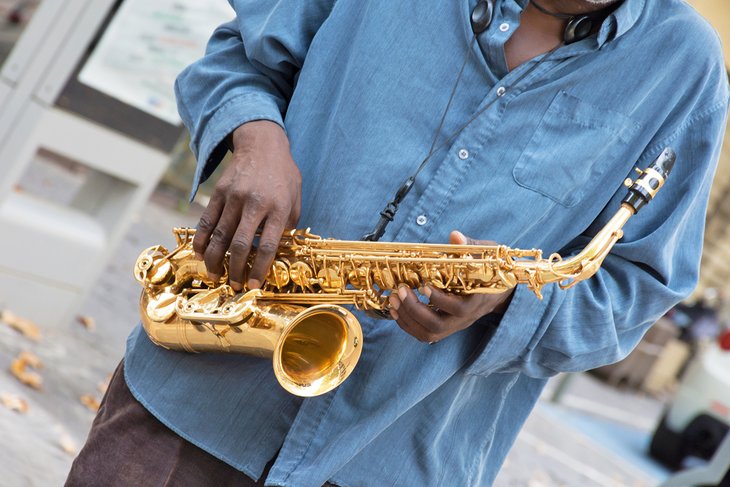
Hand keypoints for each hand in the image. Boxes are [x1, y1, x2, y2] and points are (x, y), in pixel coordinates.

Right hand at [193, 120, 300, 290]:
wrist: (262, 144)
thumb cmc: (283, 176)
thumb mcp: (295, 199)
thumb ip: (287, 225)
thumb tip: (277, 252)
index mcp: (277, 208)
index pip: (267, 245)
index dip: (259, 269)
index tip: (254, 285)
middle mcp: (254, 203)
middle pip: (240, 244)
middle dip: (235, 269)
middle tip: (234, 285)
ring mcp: (233, 197)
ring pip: (219, 235)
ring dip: (215, 260)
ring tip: (215, 276)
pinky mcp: (218, 193)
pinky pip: (206, 220)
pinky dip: (201, 239)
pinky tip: (199, 253)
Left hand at [388, 231, 512, 343]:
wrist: (498, 293)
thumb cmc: (491, 271)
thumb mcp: (485, 255)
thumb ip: (470, 246)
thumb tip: (455, 235)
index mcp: (476, 300)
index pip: (458, 308)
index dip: (440, 300)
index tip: (424, 285)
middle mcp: (464, 318)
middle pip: (437, 325)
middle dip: (415, 309)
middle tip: (400, 291)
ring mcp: (454, 325)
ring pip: (428, 333)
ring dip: (407, 319)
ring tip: (393, 300)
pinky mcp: (445, 328)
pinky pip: (424, 334)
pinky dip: (407, 324)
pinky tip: (395, 310)